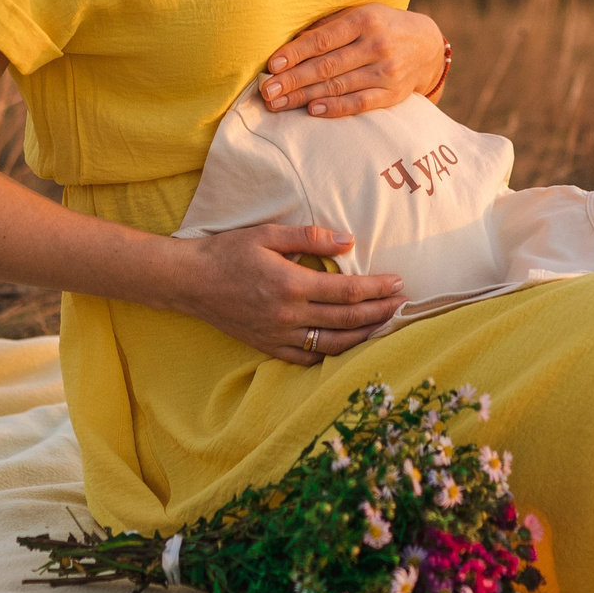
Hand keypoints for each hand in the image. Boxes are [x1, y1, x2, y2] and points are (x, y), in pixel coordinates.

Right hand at [169, 224, 405, 363]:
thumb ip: (309, 236)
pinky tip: (348, 345)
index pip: (347, 291)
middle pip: (347, 319)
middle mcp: (287, 315)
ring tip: (385, 325)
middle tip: (404, 304)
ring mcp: (278, 335)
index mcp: (290, 284)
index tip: (398, 282)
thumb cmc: (228, 252)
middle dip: (381, 312)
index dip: (377, 288)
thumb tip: (348, 241)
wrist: (190, 281)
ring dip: (364, 336)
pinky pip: (307, 358)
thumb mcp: (267, 234)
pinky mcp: (267, 347)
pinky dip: (332, 354)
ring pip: (333, 344)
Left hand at [260, 4, 446, 118]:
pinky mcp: (393, 93)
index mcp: (365, 20)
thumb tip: (289, 45)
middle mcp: (377, 45)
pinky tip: (313, 111)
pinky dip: (336, 108)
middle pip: (327, 66)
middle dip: (293, 80)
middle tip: (267, 91)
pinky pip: (361, 103)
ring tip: (279, 103)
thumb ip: (328, 26)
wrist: (427, 44)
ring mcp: (386, 71)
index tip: (272, 65)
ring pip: (339, 86)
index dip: (295, 54)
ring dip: (305, 96)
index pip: (322, 40)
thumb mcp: (360, 14)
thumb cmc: (381, 26)